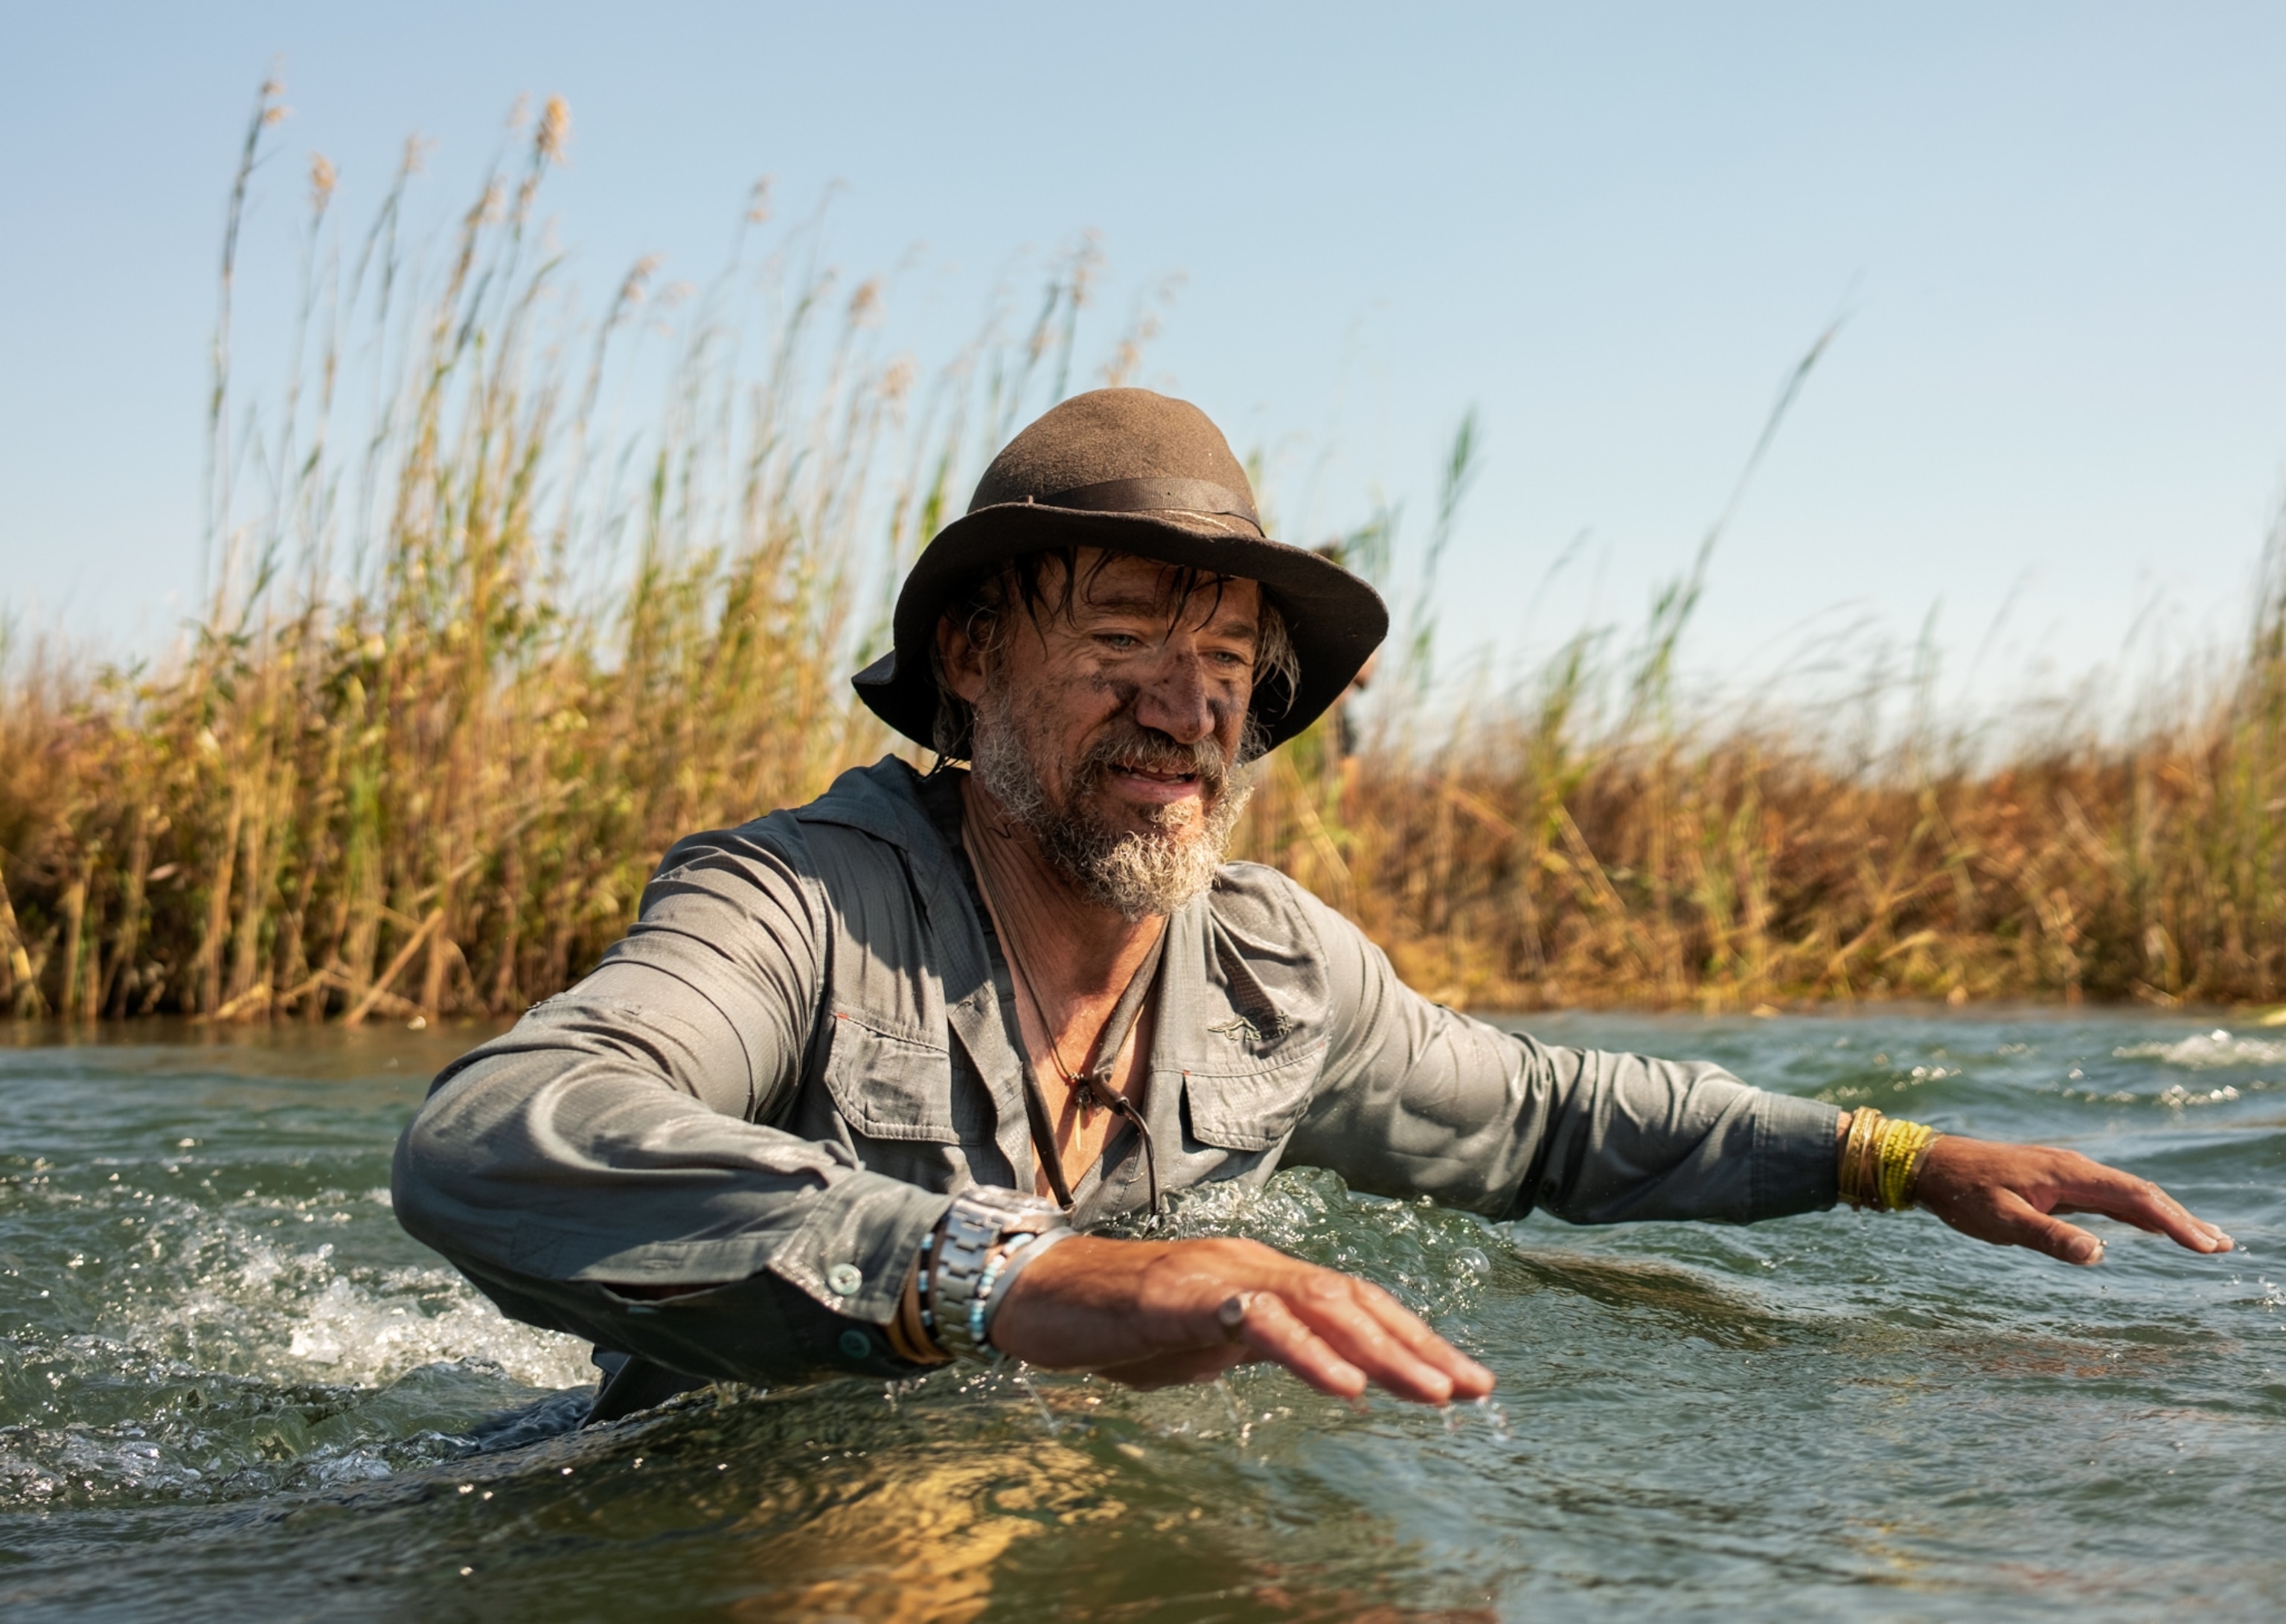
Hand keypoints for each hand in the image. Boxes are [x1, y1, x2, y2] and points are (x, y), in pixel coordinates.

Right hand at [989, 1233, 1494, 1404]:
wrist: (1034, 1293)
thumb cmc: (1114, 1324)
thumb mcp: (1201, 1345)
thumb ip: (1256, 1346)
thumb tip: (1313, 1366)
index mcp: (1259, 1276)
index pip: (1353, 1301)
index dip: (1413, 1336)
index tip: (1468, 1379)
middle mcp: (1250, 1264)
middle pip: (1352, 1298)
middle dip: (1418, 1344)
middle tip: (1472, 1388)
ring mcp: (1217, 1273)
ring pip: (1318, 1303)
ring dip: (1382, 1351)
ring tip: (1431, 1392)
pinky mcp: (1179, 1294)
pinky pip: (1254, 1321)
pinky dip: (1306, 1353)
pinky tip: (1344, 1386)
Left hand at [1911, 1134, 2233, 1264]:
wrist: (1930, 1164)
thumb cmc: (1962, 1194)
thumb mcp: (2001, 1221)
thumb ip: (2048, 1237)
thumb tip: (2098, 1254)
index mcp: (2070, 1175)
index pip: (2137, 1198)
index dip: (2175, 1223)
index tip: (2207, 1247)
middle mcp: (2075, 1169)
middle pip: (2141, 1194)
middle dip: (2183, 1219)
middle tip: (2222, 1246)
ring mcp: (2066, 1175)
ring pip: (2126, 1195)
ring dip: (2164, 1216)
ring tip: (2201, 1239)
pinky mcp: (2055, 1183)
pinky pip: (2107, 1198)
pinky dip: (2135, 1213)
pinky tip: (2148, 1228)